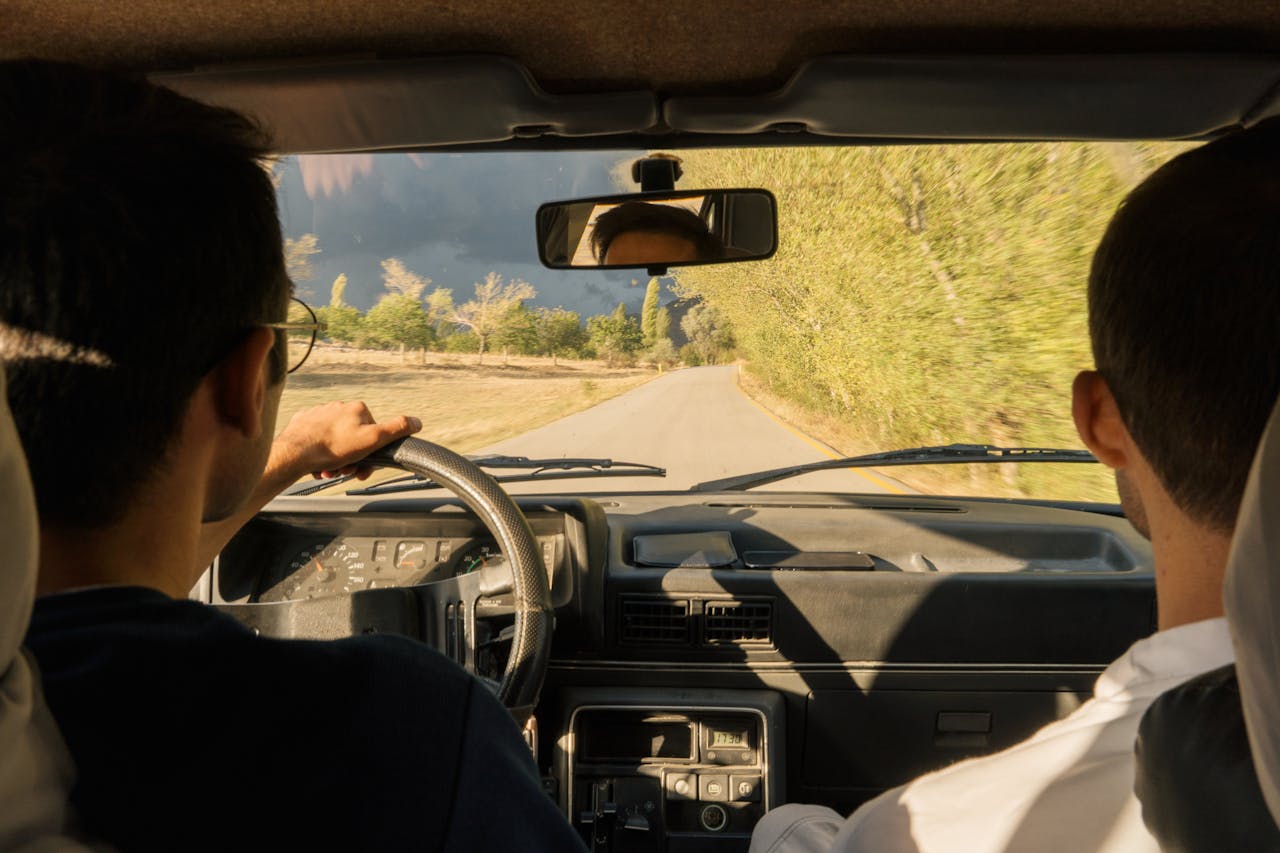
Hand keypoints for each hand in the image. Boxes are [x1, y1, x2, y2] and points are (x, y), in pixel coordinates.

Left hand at [269, 401, 422, 482]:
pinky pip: (317, 439)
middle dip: (351, 459)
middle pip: (354, 439)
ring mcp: (320, 413)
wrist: (294, 453)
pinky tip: (316, 462)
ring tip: (328, 470)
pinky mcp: (304, 422)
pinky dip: (319, 453)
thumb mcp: (372, 440)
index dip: (370, 454)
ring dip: (335, 460)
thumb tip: (417, 421)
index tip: (362, 467)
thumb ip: (396, 429)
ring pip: (335, 441)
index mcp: (358, 409)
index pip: (373, 433)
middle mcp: (339, 406)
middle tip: (343, 471)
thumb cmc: (332, 448)